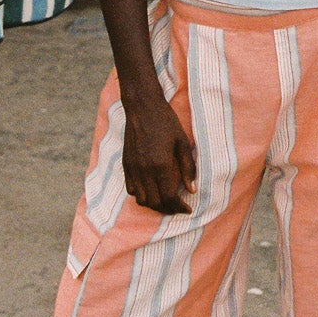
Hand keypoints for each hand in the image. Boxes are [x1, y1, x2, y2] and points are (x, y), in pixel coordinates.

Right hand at [122, 94, 196, 213]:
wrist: (143, 107)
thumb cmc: (166, 122)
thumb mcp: (182, 142)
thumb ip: (187, 167)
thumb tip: (192, 189)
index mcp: (161, 164)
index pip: (168, 197)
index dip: (179, 207)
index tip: (187, 208)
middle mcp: (144, 170)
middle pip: (154, 202)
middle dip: (168, 209)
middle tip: (178, 206)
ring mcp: (133, 168)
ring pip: (141, 199)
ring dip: (154, 204)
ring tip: (165, 200)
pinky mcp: (125, 164)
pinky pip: (131, 189)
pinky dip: (141, 195)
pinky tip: (151, 189)